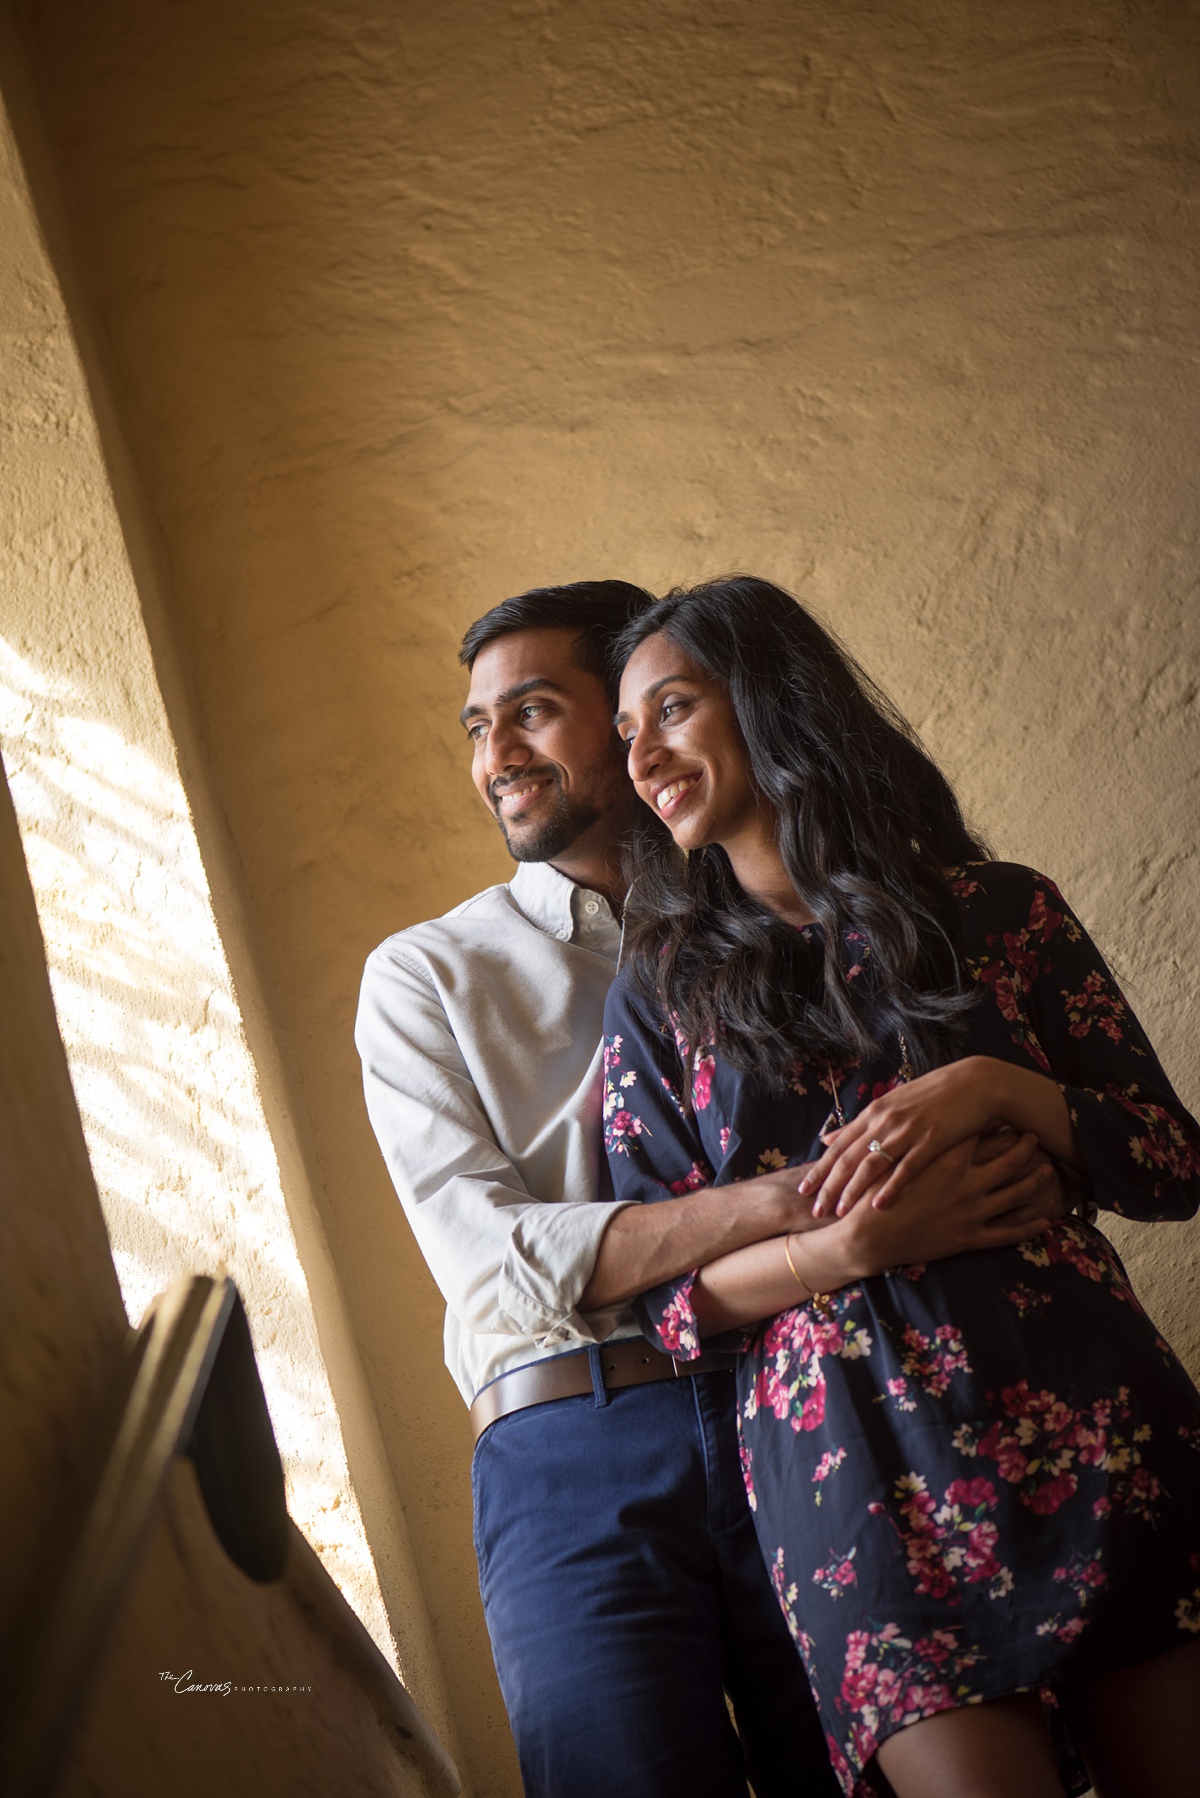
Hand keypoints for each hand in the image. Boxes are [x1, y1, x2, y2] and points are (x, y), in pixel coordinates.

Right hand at [788, 1128, 1059, 1292]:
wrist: (867, 1236)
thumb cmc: (873, 1194)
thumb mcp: (886, 1158)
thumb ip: (902, 1137)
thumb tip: (896, 1116)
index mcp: (946, 1160)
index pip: (980, 1135)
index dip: (995, 1123)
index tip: (1006, 1114)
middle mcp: (964, 1183)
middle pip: (1006, 1161)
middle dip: (1024, 1148)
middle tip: (1035, 1137)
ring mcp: (970, 1211)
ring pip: (1014, 1194)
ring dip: (1034, 1182)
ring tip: (1048, 1170)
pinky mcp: (969, 1237)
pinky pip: (1008, 1233)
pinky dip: (1028, 1227)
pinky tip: (1045, 1221)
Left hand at [800, 1056, 1075, 1216]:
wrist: (976, 1083)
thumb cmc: (933, 1097)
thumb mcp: (892, 1105)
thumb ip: (859, 1126)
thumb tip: (827, 1139)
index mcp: (874, 1112)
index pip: (838, 1146)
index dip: (819, 1169)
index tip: (804, 1190)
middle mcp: (885, 1120)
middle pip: (848, 1158)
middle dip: (829, 1186)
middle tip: (815, 1210)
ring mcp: (907, 1130)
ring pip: (871, 1165)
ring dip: (854, 1190)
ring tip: (840, 1213)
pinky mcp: (931, 1140)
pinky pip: (906, 1168)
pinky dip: (891, 1187)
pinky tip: (879, 1206)